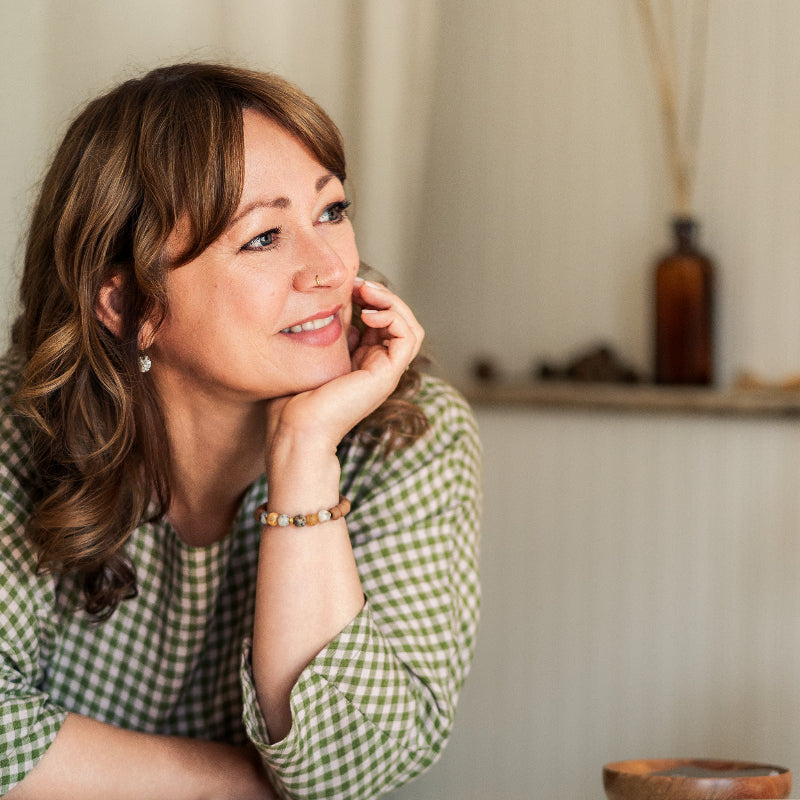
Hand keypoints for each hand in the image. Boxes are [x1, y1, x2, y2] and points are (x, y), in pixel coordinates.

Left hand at [265, 279, 423, 454]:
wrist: (295, 427)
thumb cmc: (294, 397)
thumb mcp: (314, 350)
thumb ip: (331, 328)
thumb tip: (338, 299)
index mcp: (362, 362)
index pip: (381, 322)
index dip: (369, 298)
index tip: (347, 286)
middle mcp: (377, 366)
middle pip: (399, 321)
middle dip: (382, 295)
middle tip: (358, 284)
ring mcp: (385, 372)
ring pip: (410, 327)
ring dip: (392, 303)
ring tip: (367, 294)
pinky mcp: (387, 375)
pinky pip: (409, 338)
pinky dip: (394, 318)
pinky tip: (369, 314)